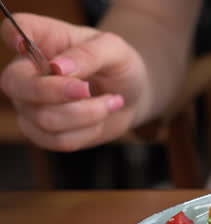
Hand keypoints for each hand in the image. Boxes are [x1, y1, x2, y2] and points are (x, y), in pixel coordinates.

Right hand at [0, 13, 146, 150]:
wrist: (130, 97)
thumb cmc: (118, 66)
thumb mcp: (114, 50)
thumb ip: (88, 54)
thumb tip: (58, 68)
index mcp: (42, 40)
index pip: (13, 29)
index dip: (13, 35)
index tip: (23, 44)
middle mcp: (26, 71)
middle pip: (15, 83)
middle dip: (56, 92)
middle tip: (88, 90)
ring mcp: (29, 104)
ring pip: (44, 118)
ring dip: (87, 114)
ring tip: (111, 102)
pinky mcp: (42, 131)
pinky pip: (58, 140)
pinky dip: (87, 132)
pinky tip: (100, 119)